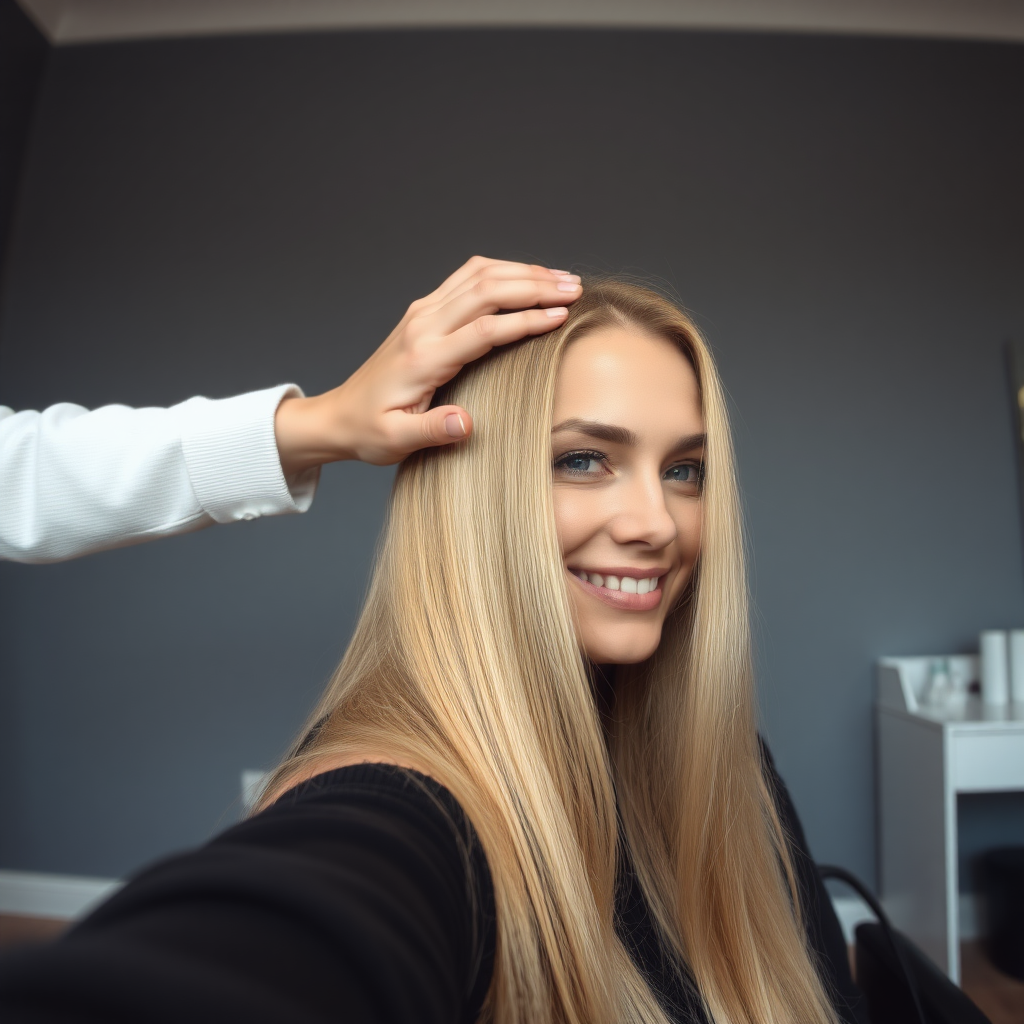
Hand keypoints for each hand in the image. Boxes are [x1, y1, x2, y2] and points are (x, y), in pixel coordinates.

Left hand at [274, 256, 581, 471]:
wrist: (339, 416)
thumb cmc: (370, 431)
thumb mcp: (396, 441)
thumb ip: (432, 431)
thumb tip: (466, 424)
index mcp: (424, 357)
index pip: (485, 328)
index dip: (526, 320)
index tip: (561, 316)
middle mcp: (423, 325)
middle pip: (487, 289)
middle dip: (535, 285)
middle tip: (574, 289)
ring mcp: (422, 312)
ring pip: (478, 275)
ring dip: (522, 272)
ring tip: (561, 279)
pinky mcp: (424, 310)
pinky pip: (466, 277)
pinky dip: (501, 271)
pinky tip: (526, 277)